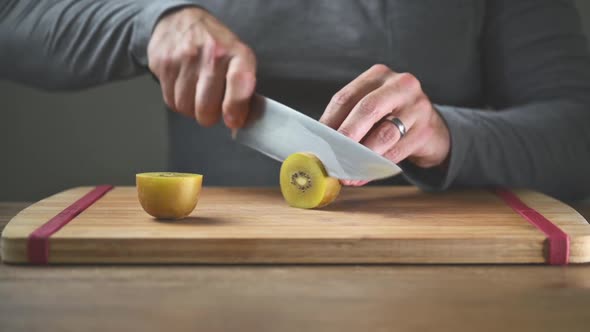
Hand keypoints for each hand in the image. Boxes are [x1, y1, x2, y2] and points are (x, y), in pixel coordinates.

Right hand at [148, 7, 255, 127]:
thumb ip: (243, 90)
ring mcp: (186, 58)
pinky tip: (183, 87)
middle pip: (206, 108)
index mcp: (237, 54)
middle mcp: (212, 54)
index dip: (235, 108)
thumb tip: (241, 122)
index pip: (239, 83)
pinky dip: (177, 101)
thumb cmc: (215, 46)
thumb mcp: (239, 59)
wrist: (181, 20)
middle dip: (209, 115)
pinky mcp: (164, 63)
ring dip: (192, 109)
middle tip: (212, 107)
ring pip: (186, 107)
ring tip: (196, 93)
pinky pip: (170, 101)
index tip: (233, 121)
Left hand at [320, 64, 450, 184]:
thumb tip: (321, 143)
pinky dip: (377, 165)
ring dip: (361, 156)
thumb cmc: (391, 117)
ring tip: (346, 172)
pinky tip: (364, 174)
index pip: (347, 97)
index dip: (329, 121)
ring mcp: (417, 107)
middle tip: (331, 155)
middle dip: (346, 135)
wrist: (430, 128)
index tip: (317, 141)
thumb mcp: (371, 108)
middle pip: (367, 109)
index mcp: (378, 75)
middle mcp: (400, 85)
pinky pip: (396, 151)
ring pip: (383, 134)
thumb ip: (348, 118)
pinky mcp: (425, 131)